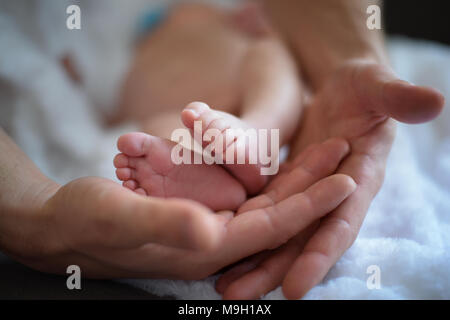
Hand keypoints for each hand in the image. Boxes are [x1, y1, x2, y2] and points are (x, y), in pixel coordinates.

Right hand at [13, 151, 354, 279]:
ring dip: (292, 174)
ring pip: (261, 199)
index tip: (345, 178)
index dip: (309, 204)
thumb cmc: (86, 223)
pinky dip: (261, 172)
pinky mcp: (195, 209)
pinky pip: (238, 192)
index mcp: (204, 246)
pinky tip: (278, 155)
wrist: (63, 225)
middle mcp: (213, 238)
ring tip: (320, 147)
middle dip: (311, 182)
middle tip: (342, 149)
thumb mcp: (118, 219)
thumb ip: (164, 224)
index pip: (271, 226)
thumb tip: (209, 230)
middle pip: (275, 211)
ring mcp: (205, 223)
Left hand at [216, 59, 444, 298]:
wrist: (341, 86)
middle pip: (302, 239)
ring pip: (278, 230)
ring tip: (220, 283)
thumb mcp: (378, 85)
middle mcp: (330, 195)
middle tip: (237, 296)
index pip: (340, 224)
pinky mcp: (287, 182)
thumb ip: (398, 97)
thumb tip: (434, 101)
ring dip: (252, 257)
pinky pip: (264, 209)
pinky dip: (245, 226)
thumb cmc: (364, 85)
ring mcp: (306, 192)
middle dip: (272, 270)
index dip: (320, 256)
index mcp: (359, 179)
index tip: (294, 290)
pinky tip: (220, 242)